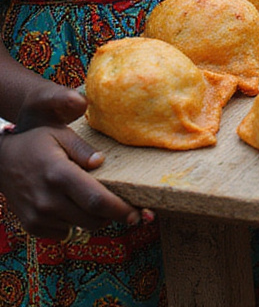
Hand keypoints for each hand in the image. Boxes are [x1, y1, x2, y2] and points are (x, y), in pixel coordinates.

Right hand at [0, 84, 144, 238]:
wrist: (1, 163)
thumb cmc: (36, 143)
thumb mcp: (61, 135)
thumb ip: (83, 149)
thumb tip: (100, 162)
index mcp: (59, 175)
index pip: (96, 200)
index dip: (120, 209)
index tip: (137, 213)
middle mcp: (48, 200)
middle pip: (93, 218)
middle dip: (114, 215)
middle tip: (129, 208)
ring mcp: (38, 216)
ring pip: (81, 227)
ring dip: (96, 218)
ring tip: (99, 202)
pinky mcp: (32, 226)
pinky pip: (64, 232)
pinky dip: (75, 222)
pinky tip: (73, 205)